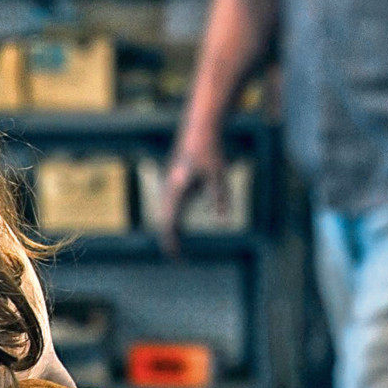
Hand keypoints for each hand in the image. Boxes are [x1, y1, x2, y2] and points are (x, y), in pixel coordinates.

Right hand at [157, 131, 224, 256]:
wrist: (200, 129)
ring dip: (169, 230)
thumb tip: (224, 221)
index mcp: (178, 188)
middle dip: (169, 239)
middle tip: (178, 258)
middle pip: (163, 219)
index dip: (171, 240)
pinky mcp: (175, 181)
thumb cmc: (211, 151)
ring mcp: (170, 184)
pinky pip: (170, 206)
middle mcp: (170, 187)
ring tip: (177, 249)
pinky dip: (172, 220)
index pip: (169, 221)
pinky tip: (180, 229)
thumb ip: (220, 197)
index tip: (176, 255)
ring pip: (164, 213)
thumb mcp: (218, 175)